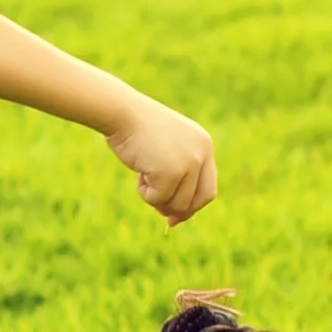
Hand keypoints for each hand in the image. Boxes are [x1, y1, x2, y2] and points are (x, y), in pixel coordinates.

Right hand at [107, 101, 217, 225]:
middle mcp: (201, 154)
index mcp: (203, 145)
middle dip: (179, 211)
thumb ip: (176, 175)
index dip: (193, 206)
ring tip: (143, 175)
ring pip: (177, 203)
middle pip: (197, 200)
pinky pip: (158, 199)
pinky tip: (138, 172)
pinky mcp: (171, 173)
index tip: (176, 217)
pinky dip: (144, 192)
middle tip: (163, 215)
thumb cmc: (137, 131)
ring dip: (157, 198)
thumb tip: (174, 216)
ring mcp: (188, 163)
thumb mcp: (165, 150)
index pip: (208, 187)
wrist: (123, 113)